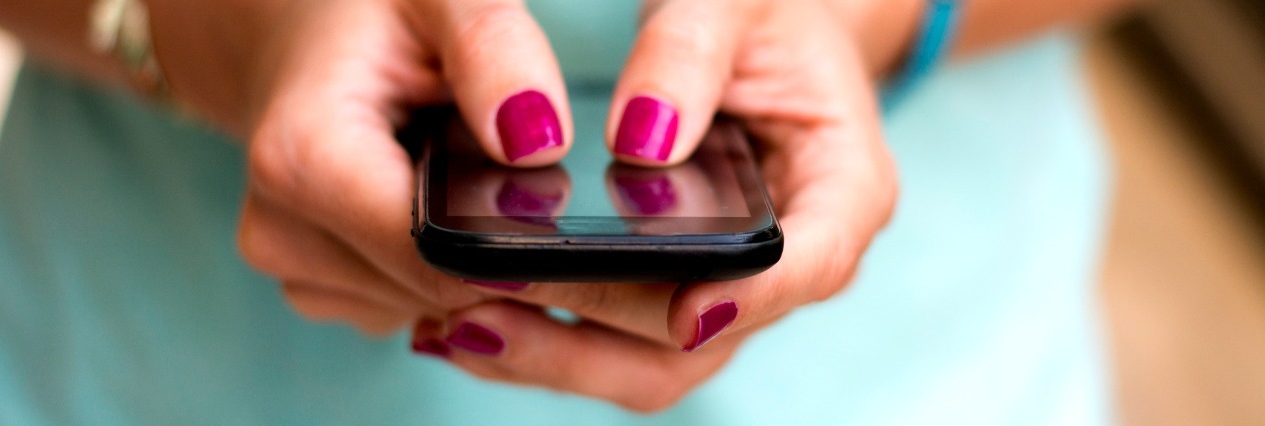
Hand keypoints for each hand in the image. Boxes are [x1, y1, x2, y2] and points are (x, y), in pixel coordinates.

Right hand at [228, 0, 584, 333]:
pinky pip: (414, 306)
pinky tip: (434, 204)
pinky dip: (441, 267)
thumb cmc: (375, 11)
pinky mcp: (318, 289)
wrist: (305, 38)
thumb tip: (538, 145)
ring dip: (470, 257)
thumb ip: (495, 53)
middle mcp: (282, 231)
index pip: (439, 256)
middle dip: (496, 243)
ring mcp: (294, 270)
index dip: (512, 239)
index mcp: (304, 159)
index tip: (548, 196)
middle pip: (441, 290)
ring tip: (457, 172)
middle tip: (504, 167)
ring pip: (435, 307)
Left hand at [411, 0, 897, 411]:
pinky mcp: (672, 297)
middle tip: (490, 305)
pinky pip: (614, 343)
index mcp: (841, 189)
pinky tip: (468, 317)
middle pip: (705, 335)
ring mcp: (729, 290)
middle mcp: (790, 261)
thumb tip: (641, 138)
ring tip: (455, 324)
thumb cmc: (760, 15)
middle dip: (597, 334)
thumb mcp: (733, 0)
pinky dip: (545, 338)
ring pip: (650, 362)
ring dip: (555, 356)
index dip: (751, 297)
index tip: (684, 307)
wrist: (757, 35)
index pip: (811, 262)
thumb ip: (690, 54)